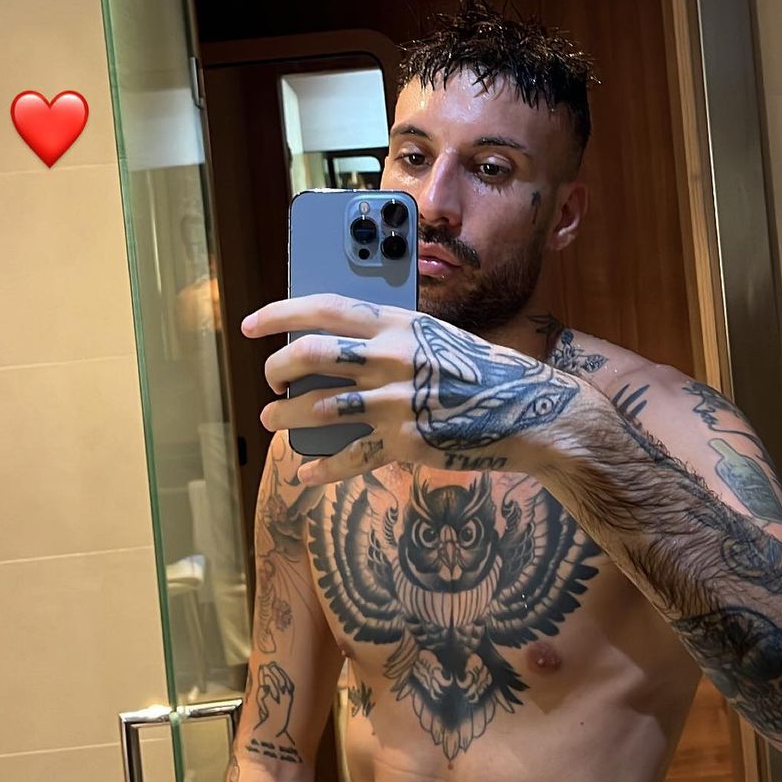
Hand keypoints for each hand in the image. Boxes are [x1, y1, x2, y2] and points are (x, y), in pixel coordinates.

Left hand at [242, 293, 580, 483]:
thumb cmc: (485, 374)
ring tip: (275, 420)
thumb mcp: (438, 339)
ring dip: (287, 417)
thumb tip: (341, 350)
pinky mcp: (404, 443)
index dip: (279, 312)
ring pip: (319, 408)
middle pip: (310, 355)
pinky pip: (350, 458)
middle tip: (271, 381)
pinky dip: (323, 469)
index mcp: (398, 324)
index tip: (251, 323)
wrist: (530, 413)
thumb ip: (394, 340)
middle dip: (277, 368)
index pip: (324, 307)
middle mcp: (391, 358)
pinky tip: (307, 474)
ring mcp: (395, 402)